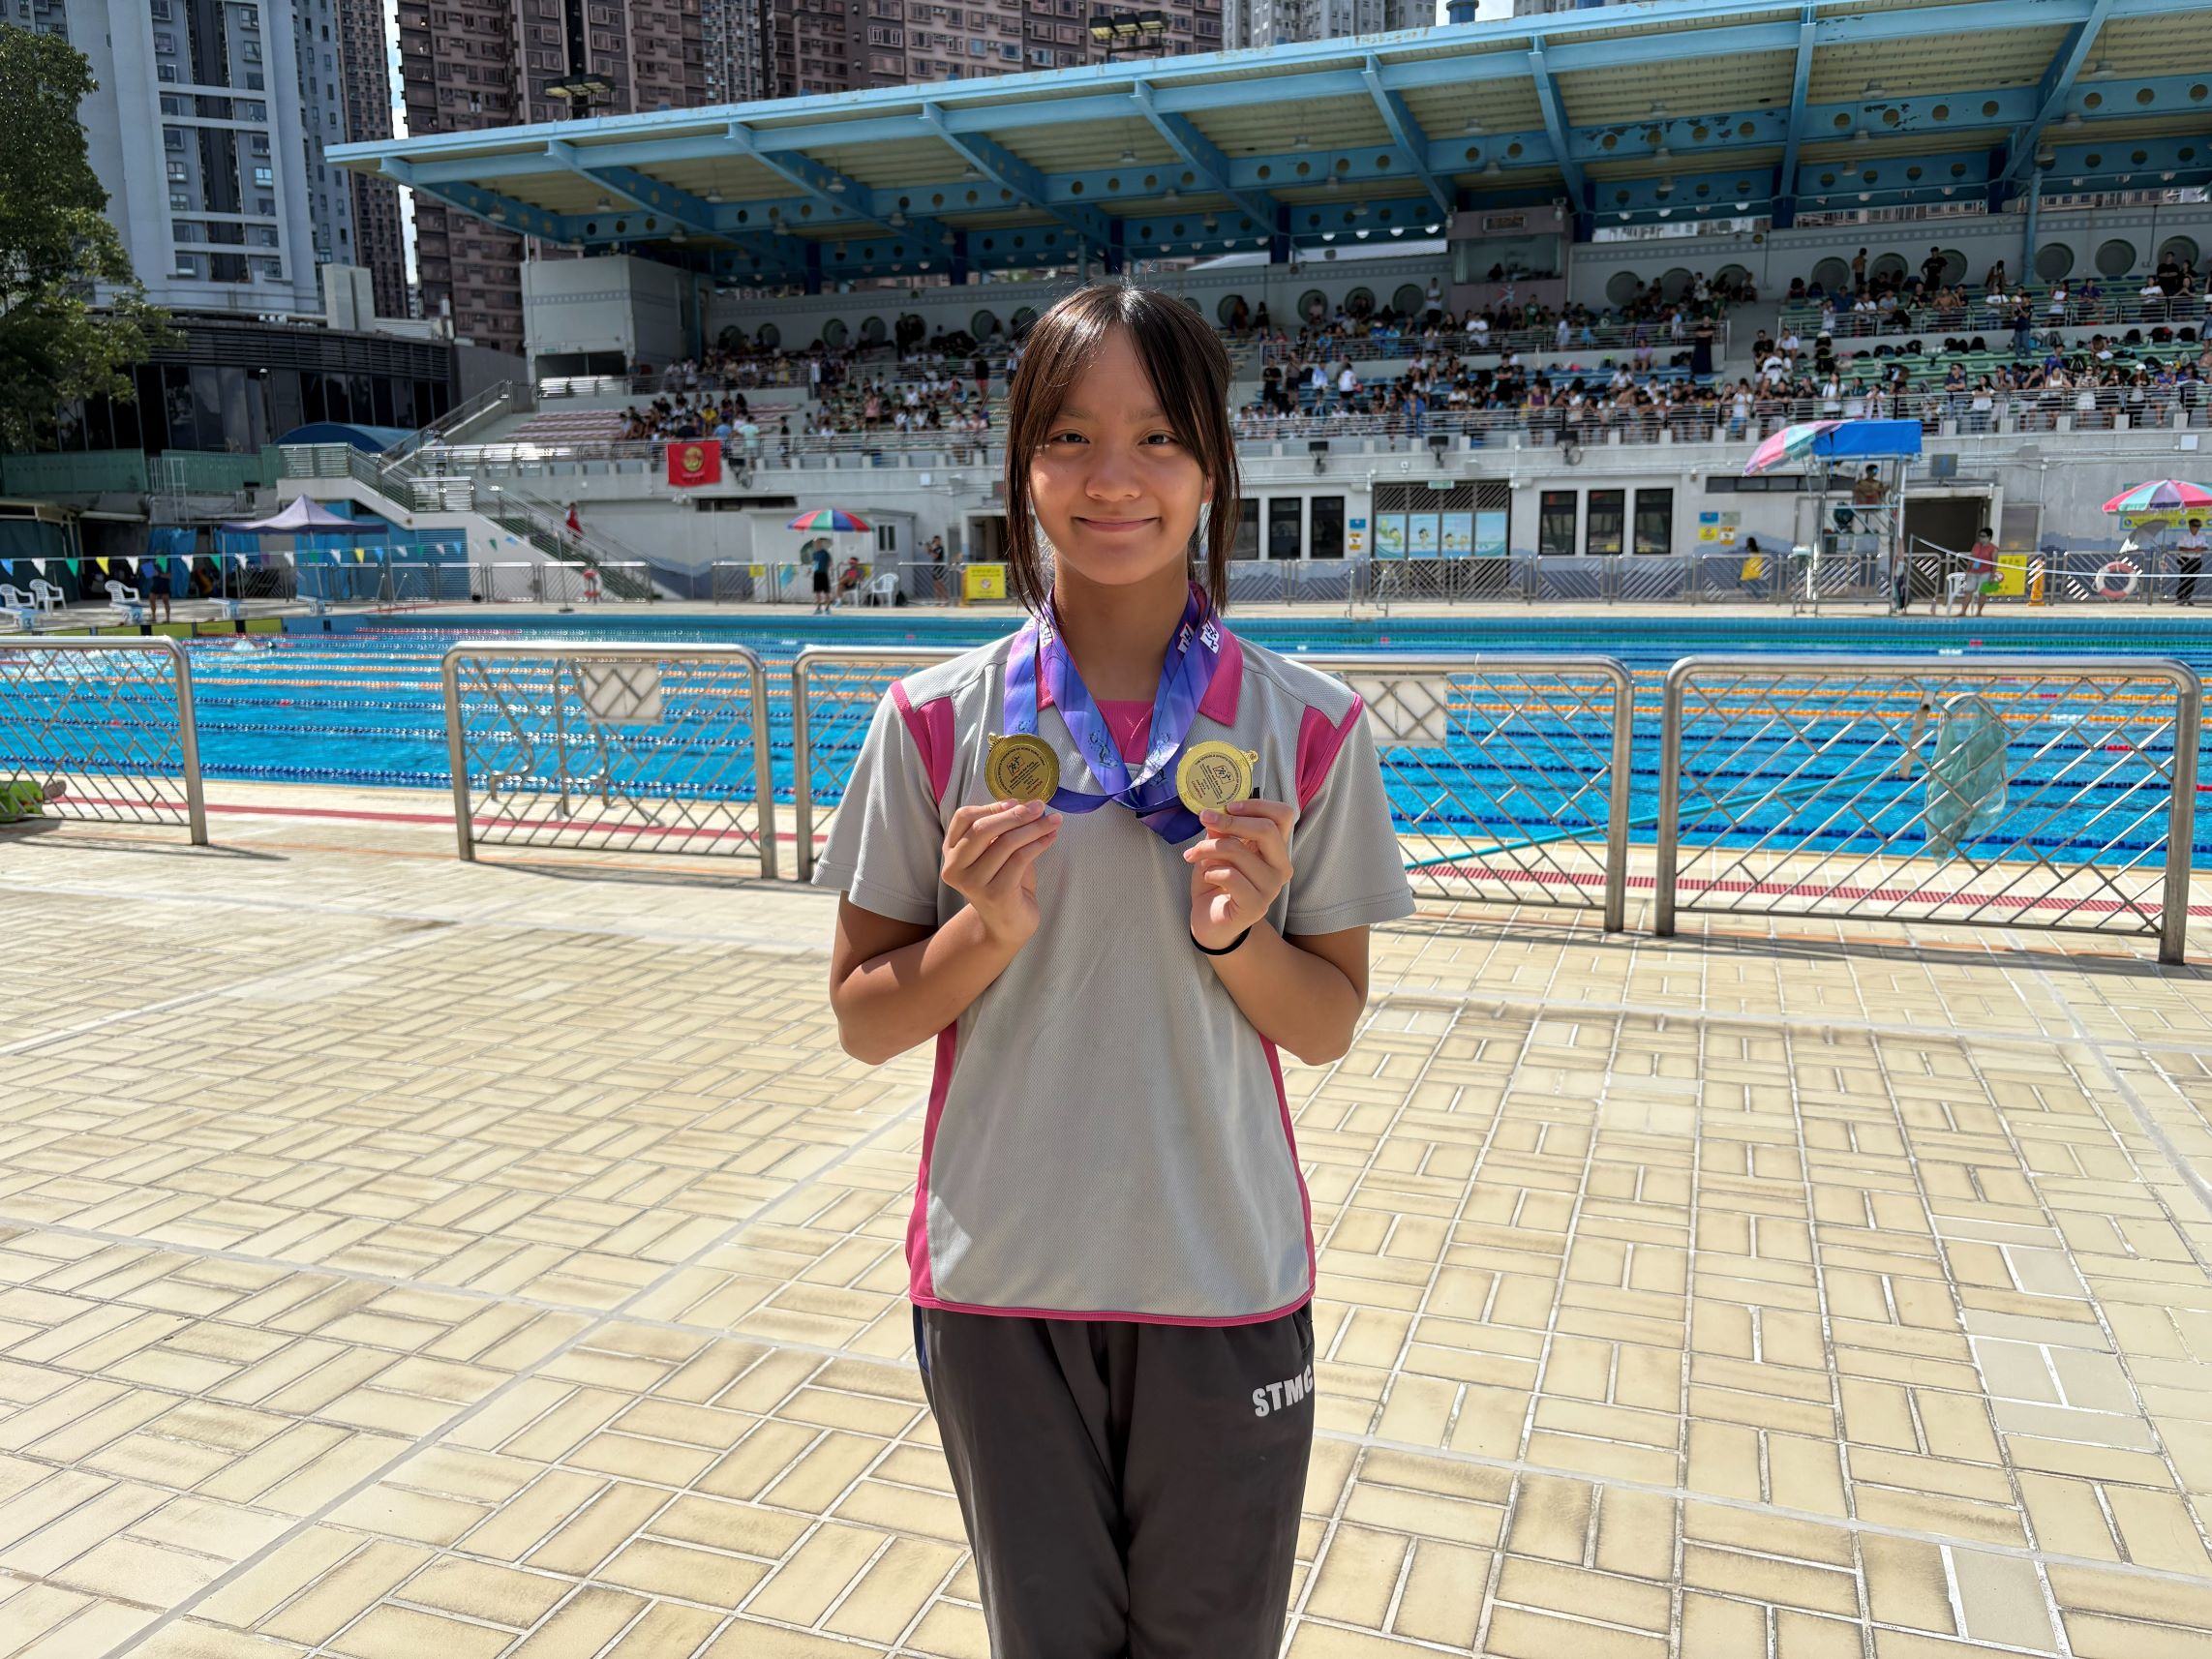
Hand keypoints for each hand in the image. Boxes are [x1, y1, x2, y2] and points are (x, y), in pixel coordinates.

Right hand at [942, 798, 1060, 947]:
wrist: (1006, 925)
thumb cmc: (1003, 883)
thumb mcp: (995, 854)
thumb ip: (1000, 832)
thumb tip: (1026, 805)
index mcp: (951, 853)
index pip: (964, 818)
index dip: (991, 807)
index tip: (1016, 802)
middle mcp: (955, 868)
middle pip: (984, 828)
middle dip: (1016, 814)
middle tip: (1040, 806)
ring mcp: (973, 883)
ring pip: (1006, 842)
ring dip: (1034, 827)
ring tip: (1054, 821)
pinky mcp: (995, 894)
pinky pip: (1020, 858)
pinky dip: (1038, 844)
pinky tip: (1050, 838)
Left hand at [1184, 798, 1293, 950]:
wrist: (1211, 922)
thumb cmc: (1218, 882)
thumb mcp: (1217, 850)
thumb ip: (1222, 832)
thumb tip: (1215, 812)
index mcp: (1276, 849)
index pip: (1283, 816)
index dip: (1257, 805)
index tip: (1228, 807)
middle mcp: (1280, 867)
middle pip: (1266, 830)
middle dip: (1230, 822)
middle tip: (1205, 819)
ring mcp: (1271, 888)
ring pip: (1239, 851)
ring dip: (1209, 848)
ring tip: (1195, 855)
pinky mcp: (1256, 906)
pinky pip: (1230, 876)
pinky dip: (1211, 870)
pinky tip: (1207, 875)